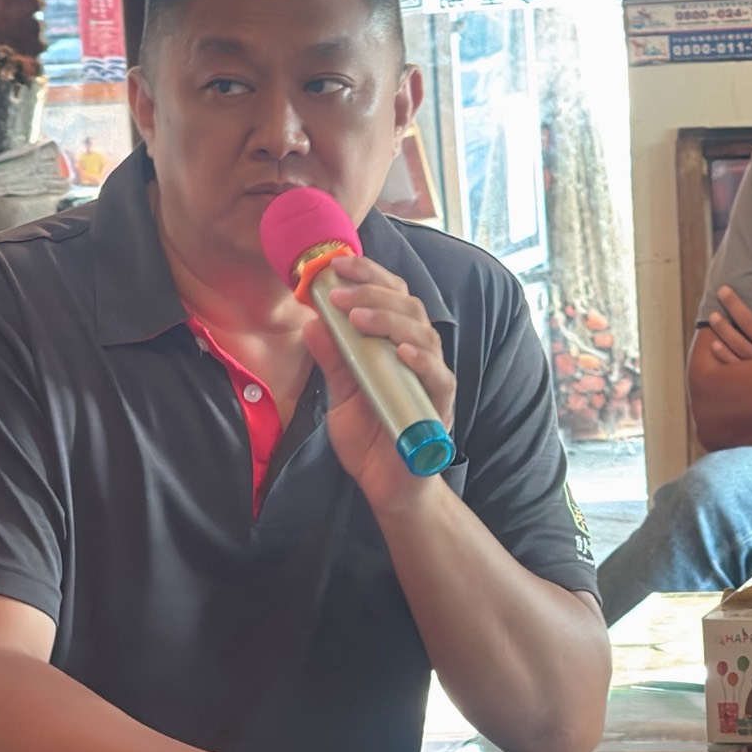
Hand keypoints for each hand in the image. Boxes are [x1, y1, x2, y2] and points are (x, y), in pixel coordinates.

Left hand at [302, 255, 454, 510]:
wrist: (388, 487)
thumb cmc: (370, 437)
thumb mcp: (341, 395)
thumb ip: (332, 360)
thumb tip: (312, 322)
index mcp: (395, 344)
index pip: (390, 296)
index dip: (368, 275)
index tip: (336, 265)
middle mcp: (418, 354)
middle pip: (408, 307)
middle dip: (372, 293)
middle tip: (338, 294)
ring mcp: (431, 379)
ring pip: (423, 334)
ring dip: (390, 321)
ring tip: (357, 319)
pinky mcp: (439, 406)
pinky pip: (438, 377)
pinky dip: (421, 361)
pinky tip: (400, 351)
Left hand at [707, 288, 751, 363]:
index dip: (750, 304)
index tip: (731, 290)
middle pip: (750, 326)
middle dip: (735, 307)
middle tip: (722, 291)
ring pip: (739, 346)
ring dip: (725, 330)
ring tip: (714, 316)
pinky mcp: (749, 383)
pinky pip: (734, 368)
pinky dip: (724, 356)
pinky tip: (713, 345)